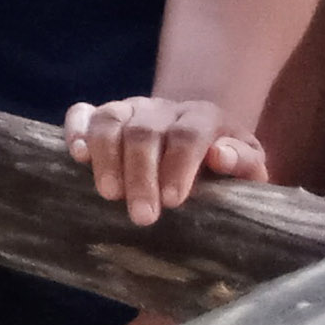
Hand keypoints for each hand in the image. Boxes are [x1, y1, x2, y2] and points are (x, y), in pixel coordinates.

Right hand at [62, 96, 267, 226]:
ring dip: (106, 157)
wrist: (198, 138)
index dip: (179, 166)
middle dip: (141, 174)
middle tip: (141, 216)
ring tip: (109, 194)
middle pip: (145, 132)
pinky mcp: (102, 115)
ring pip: (110, 120)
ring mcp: (129, 108)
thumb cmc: (223, 165)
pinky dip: (76, 130)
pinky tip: (77, 156)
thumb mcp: (248, 166)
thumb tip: (222, 156)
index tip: (172, 201)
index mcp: (202, 117)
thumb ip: (243, 162)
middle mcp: (162, 108)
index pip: (188, 134)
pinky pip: (82, 113)